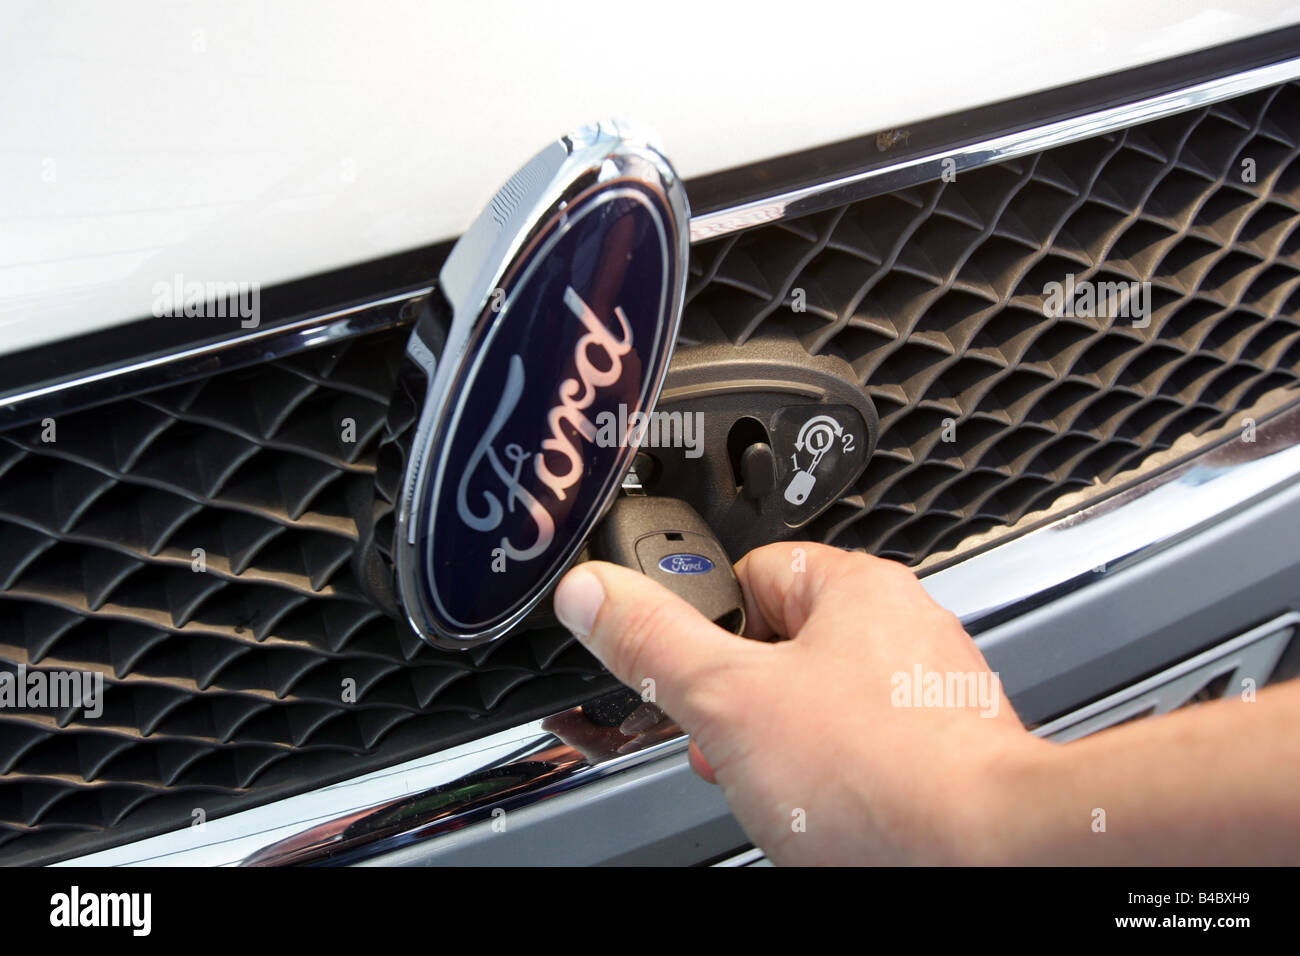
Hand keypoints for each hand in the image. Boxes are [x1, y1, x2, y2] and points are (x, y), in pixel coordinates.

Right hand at [553, 542, 1044, 864]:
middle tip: (729, 739)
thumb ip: (654, 643)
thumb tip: (592, 593)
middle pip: (780, 647)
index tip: (684, 664)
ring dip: (782, 746)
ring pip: (819, 705)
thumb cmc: (887, 776)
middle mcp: (902, 631)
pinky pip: (861, 752)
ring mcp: (927, 695)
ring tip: (777, 785)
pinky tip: (821, 812)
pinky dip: (831, 780)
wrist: (988, 858)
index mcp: (857, 587)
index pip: (750, 571)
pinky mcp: (942, 754)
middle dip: (742, 702)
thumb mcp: (730, 700)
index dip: (705, 622)